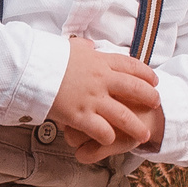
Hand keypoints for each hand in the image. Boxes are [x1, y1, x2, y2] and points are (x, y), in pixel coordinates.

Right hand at [48, 38, 159, 163]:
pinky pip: (102, 131)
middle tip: (156, 104)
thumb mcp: (69, 47)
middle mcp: (101, 80)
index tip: (154, 80)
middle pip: (135, 89)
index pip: (130, 66)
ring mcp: (93, 99)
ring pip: (124, 115)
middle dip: (149, 98)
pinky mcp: (81, 116)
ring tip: (144, 135)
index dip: (146, 74)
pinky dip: (109, 138)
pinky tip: (111, 141)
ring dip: (136, 126)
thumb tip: (89, 45)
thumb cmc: (48, 57)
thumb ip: (82, 48)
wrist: (32, 68)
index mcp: (99, 62)